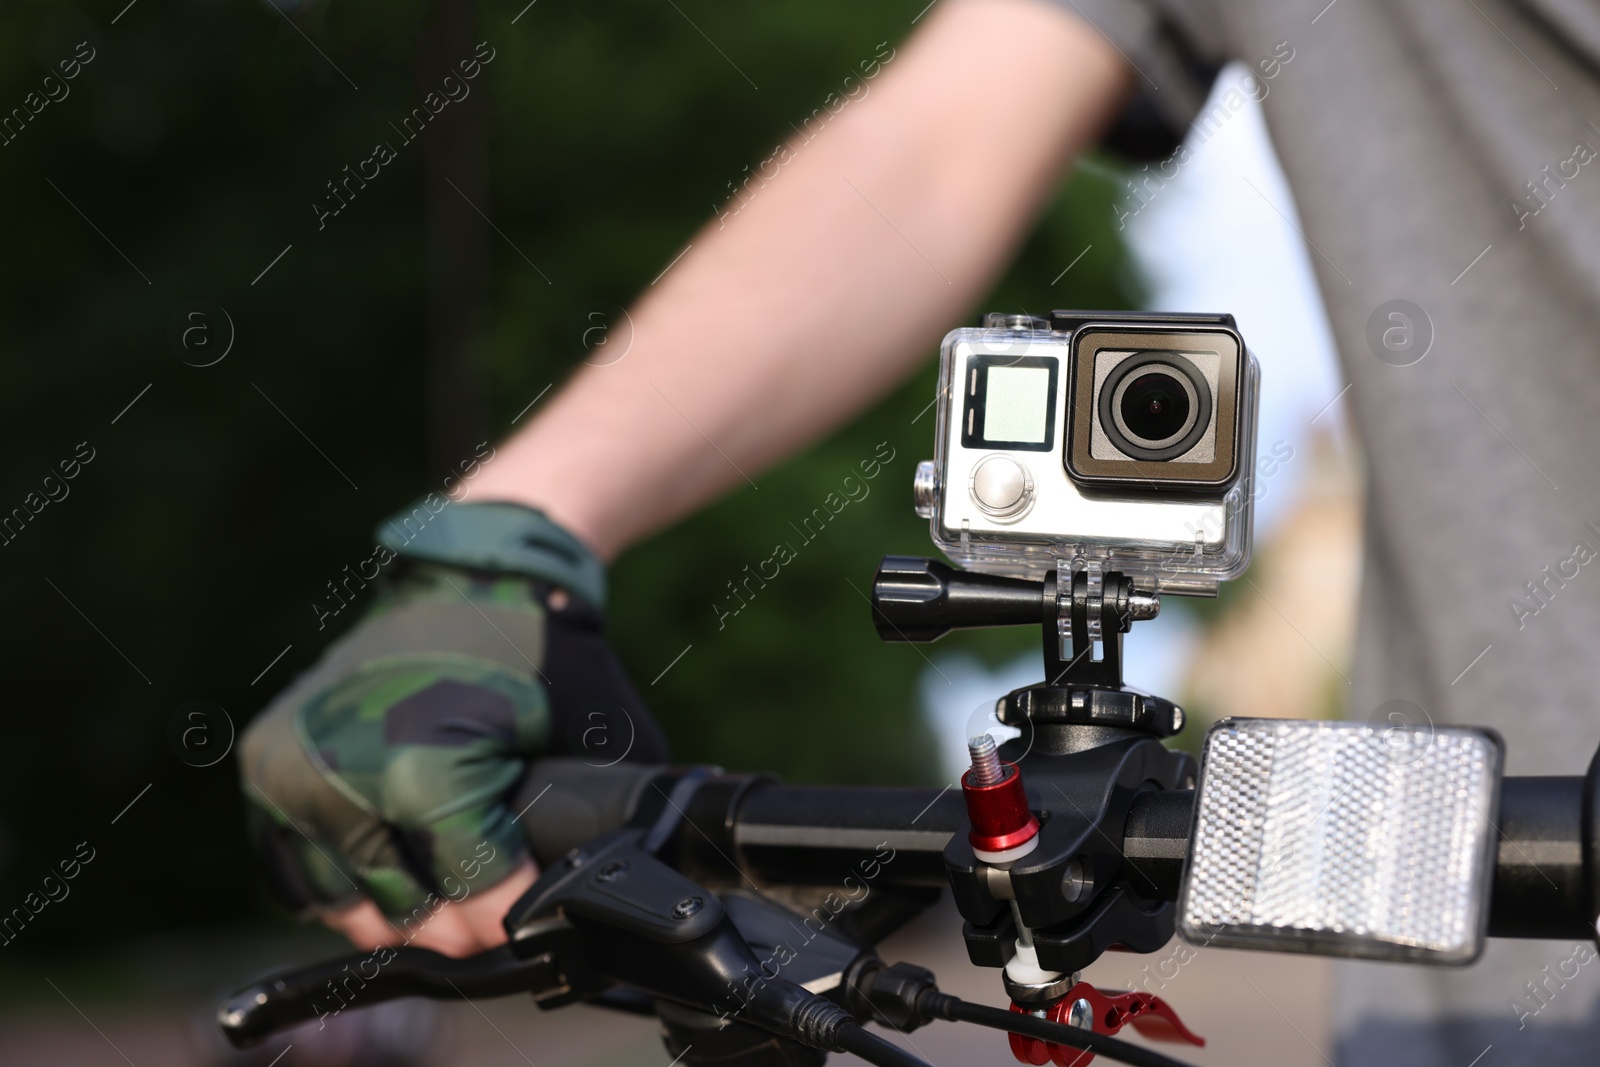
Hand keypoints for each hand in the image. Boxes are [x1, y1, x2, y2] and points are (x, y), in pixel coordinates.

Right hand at [239, 501, 666, 956]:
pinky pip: (294, 869)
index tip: (535, 916)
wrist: (472, 576)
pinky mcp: (264, 763)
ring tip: (445, 888)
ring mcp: (291, 772)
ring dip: (398, 906)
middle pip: (405, 909)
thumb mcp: (595, 735)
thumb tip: (594, 889)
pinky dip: (340, 879)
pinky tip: (389, 865)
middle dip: (458, 920)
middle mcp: (340, 778)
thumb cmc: (540, 653)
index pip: (472, 896)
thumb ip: (589, 822)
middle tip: (491, 910)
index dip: (513, 913)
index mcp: (421, 772)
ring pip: (344, 902)